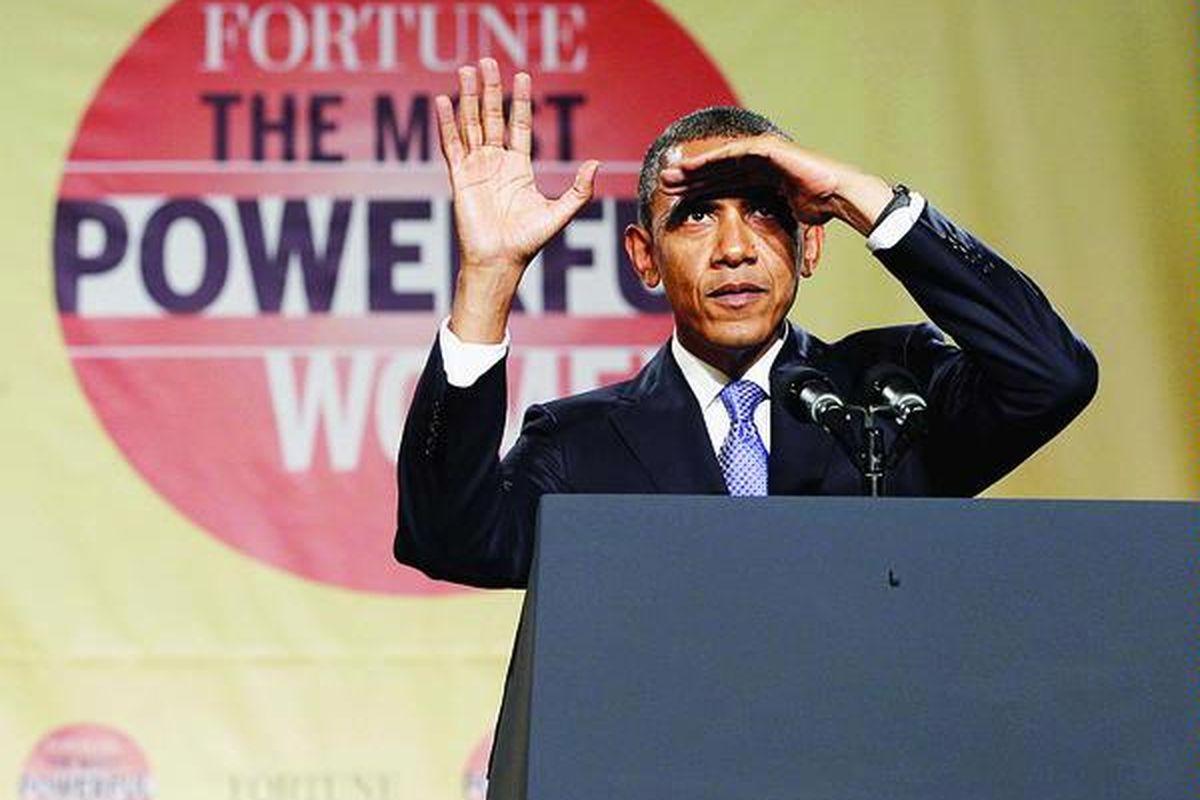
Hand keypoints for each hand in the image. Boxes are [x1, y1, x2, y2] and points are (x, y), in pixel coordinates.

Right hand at [438, 59, 598, 341]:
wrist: (500, 261)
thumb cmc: (528, 242)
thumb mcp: (560, 213)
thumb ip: (579, 190)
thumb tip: (596, 164)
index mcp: (519, 168)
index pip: (520, 125)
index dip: (520, 101)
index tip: (521, 76)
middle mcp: (496, 163)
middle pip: (492, 117)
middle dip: (490, 89)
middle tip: (487, 61)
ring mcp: (476, 168)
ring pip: (471, 124)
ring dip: (468, 98)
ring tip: (467, 70)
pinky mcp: (460, 177)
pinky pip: (451, 145)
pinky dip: (446, 123)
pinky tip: (443, 101)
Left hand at [657, 135, 890, 235]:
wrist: (838, 195)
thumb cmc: (818, 210)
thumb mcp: (781, 224)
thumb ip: (764, 230)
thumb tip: (749, 256)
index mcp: (760, 180)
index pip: (722, 185)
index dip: (699, 192)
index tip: (675, 202)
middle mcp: (758, 164)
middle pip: (716, 170)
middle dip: (689, 178)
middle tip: (663, 185)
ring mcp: (762, 154)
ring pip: (720, 160)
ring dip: (695, 167)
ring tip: (671, 175)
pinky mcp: (766, 148)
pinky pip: (733, 153)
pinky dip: (712, 159)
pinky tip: (693, 166)